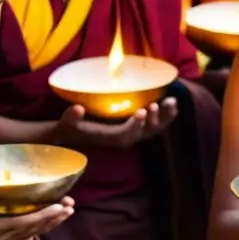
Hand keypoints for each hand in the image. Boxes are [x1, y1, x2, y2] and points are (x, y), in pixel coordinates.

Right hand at [0, 196, 74, 239]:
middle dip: (53, 217)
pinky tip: (59, 217)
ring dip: (55, 221)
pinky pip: (34, 233)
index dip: (40, 216)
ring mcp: (11, 239)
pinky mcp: (13, 239)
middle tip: (69, 205)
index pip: (21, 223)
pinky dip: (48, 225)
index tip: (56, 207)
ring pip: (37, 231)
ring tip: (70, 210)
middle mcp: (6, 236)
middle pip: (35, 227)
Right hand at [57, 98, 177, 147]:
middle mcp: (123, 138)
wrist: (74, 133)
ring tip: (172, 101)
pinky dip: (164, 116)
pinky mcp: (135, 127)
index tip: (141, 111)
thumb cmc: (70, 127)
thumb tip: (77, 109)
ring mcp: (131, 133)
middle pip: (145, 132)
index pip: (125, 134)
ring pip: (153, 128)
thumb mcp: (65, 123)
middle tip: (161, 104)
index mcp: (109, 138)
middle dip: (156, 120)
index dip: (135, 125)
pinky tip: (172, 104)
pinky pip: (154, 124)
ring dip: (164, 116)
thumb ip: (69, 118)